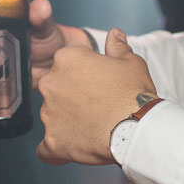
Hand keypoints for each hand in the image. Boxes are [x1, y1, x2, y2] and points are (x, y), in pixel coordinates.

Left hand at [36, 30, 155, 165]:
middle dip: (71, 96)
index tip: (97, 84)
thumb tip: (114, 35)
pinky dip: (57, 148)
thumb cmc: (134, 93)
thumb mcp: (130, 62)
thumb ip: (117, 47)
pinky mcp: (52, 140)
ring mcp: (48, 113)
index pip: (67, 63)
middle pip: (55, 88)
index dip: (84, 74)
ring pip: (52, 116)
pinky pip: (47, 148)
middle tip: (95, 105)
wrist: (137, 129)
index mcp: (66, 58)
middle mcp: (50, 83)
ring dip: (67, 121)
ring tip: (92, 127)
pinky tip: (72, 147)